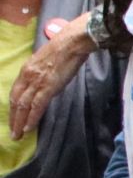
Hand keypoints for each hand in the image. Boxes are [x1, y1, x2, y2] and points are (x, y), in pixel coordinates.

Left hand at [10, 10, 95, 138]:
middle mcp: (27, 77)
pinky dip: (31, 118)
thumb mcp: (46, 60)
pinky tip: (28, 128)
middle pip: (16, 101)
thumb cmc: (64, 48)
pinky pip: (36, 106)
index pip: (15, 92)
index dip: (13, 107)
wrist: (72, 42)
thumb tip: (45, 82)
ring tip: (18, 135)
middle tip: (13, 133)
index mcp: (26, 70)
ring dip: (19, 122)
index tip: (14, 118)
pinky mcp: (47, 87)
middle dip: (13, 119)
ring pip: (23, 106)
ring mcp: (36, 82)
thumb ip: (42, 72)